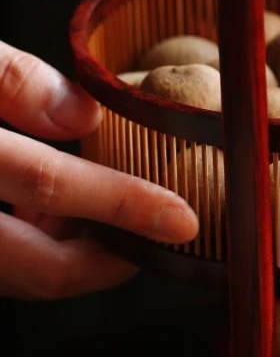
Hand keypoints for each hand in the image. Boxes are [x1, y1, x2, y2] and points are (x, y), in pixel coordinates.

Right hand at [0, 42, 198, 299]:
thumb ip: (10, 80)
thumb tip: (84, 114)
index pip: (46, 184)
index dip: (123, 203)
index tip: (184, 219)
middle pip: (40, 268)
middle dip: (111, 259)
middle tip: (159, 232)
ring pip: (22, 276)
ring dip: (72, 253)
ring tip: (97, 210)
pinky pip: (2, 265)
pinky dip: (35, 245)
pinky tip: (46, 212)